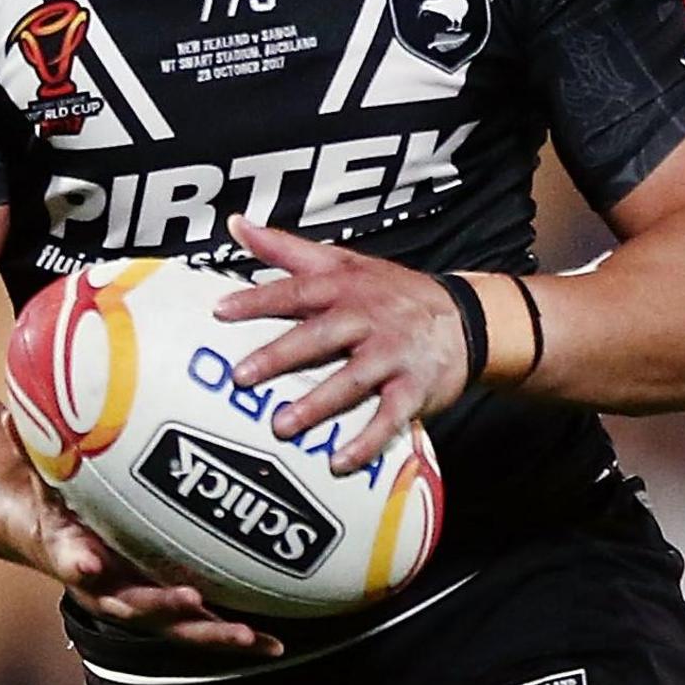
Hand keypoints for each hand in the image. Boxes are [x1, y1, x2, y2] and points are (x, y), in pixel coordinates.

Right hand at [0, 414, 280, 655]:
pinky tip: (273, 643)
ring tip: (248, 637)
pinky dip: (233, 636)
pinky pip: (199, 626)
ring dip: (209, 634)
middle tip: (189, 600)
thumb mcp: (39, 475)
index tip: (87, 559)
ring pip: (174, 627)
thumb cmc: (51, 501)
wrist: (53, 539)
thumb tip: (14, 413)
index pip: (68, 556)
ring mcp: (139, 602)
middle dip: (162, 606)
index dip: (77, 559)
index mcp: (69, 552)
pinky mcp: (165, 608)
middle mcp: (105, 587)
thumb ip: (33, 450)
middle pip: (133, 605)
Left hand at [214, 213, 468, 473]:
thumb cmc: (388, 291)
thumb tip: (236, 224)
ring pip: (352, 379)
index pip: (295, 291)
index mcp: (343, 288)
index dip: (257, 299)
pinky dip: (367, 441)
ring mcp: (392, 355)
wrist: (464, 317)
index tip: (219, 311)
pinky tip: (340, 461)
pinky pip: (390, 417)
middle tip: (241, 377)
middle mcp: (367, 319)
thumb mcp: (341, 262)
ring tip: (282, 426)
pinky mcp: (415, 388)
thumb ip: (284, 248)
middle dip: (280, 356)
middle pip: (320, 336)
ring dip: (318, 404)